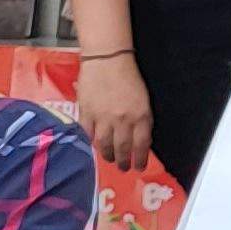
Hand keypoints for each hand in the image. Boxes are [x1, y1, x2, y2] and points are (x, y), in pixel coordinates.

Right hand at [78, 52, 153, 173]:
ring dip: (106, 155)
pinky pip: (87, 133)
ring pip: (104, 144)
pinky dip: (90, 141)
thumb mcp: (144, 101)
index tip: (139, 167)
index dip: (140, 158)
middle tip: (122, 168)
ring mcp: (103, 117)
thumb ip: (142, 121)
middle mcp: (123, 120)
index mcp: (141, 116)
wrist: (107, 61)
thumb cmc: (129, 78)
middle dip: (123, 161)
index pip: (142, 144)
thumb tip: (140, 140)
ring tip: (108, 159)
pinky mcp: (86, 112)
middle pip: (122, 148)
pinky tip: (93, 144)